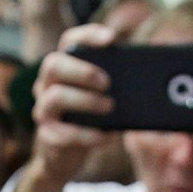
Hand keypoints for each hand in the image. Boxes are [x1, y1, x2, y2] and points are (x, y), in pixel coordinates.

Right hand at [29, 24, 119, 184]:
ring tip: (109, 107)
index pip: (69, 41)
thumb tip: (149, 82)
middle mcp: (46, 84)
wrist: (66, 155)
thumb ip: (115, 85)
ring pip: (56, 97)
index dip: (89, 36)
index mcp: (63, 67)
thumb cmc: (89, 119)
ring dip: (86, 101)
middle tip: (108, 82)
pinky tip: (107, 137)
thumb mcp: (101, 98)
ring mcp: (43, 109)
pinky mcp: (47, 135)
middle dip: (82, 71)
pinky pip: (65, 133)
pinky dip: (89, 135)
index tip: (112, 39)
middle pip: (54, 65)